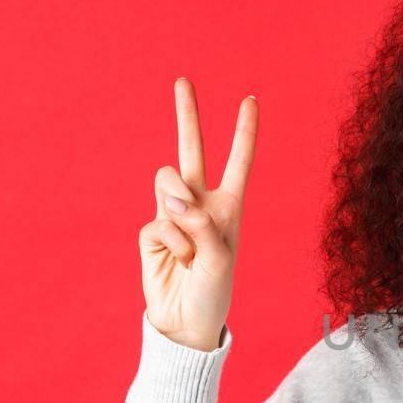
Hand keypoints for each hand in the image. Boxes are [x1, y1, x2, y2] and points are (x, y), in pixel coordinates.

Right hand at [138, 78, 256, 351]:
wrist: (185, 321)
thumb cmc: (214, 292)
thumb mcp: (220, 259)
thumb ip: (200, 223)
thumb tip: (173, 198)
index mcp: (228, 207)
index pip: (238, 163)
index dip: (244, 132)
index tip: (250, 99)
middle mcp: (201, 204)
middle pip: (192, 151)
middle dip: (188, 116)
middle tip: (183, 81)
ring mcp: (173, 215)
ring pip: (167, 182)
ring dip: (179, 208)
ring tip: (189, 244)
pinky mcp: (152, 231)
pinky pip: (159, 221)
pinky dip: (171, 242)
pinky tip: (178, 261)